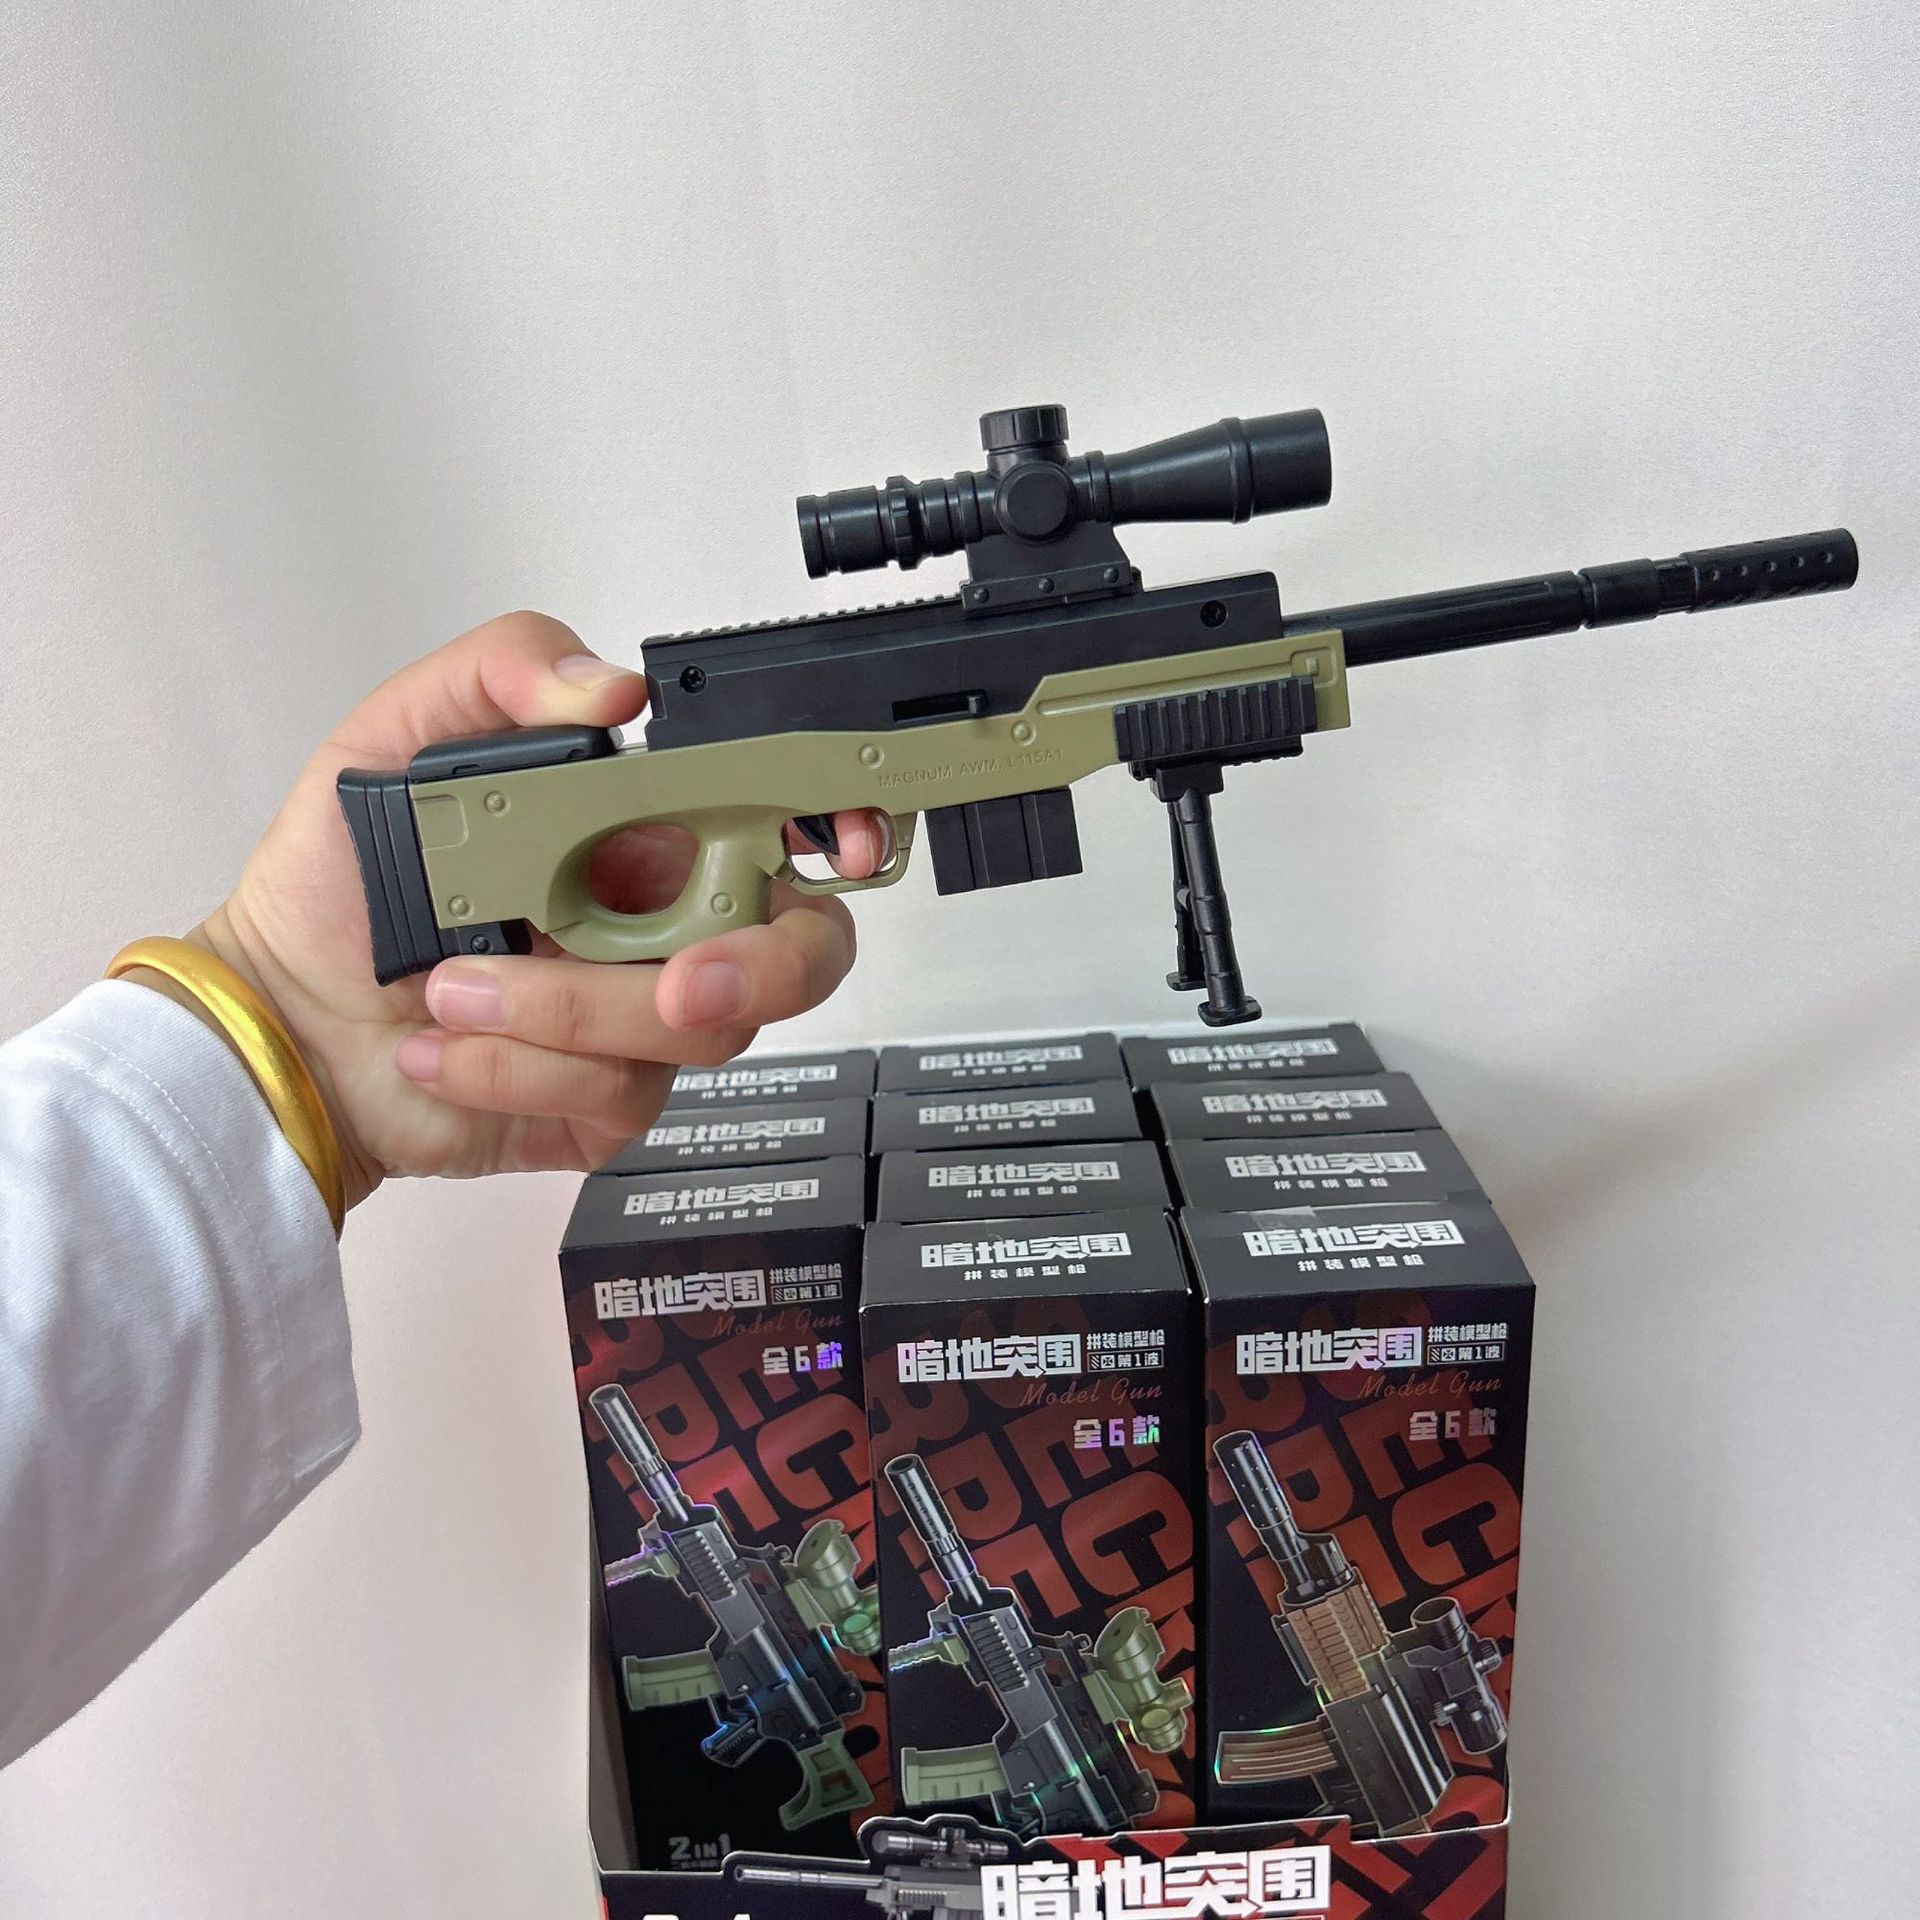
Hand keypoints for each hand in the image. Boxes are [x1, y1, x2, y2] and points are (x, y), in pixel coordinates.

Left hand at [192, 612, 886, 1208]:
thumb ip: (500, 674)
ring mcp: (646, 1021)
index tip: (841, 845)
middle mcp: (668, 925)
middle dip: (755, 972)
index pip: (790, 822)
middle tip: (673, 985)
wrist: (283, 1020)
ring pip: (694, 1033)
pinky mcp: (609, 1100)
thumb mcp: (394, 739)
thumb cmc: (338, 884)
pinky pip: (618, 1093)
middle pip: (798, 954)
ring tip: (449, 986)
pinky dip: (515, 1066)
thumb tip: (608, 687)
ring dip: (562, 1012)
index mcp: (648, 829)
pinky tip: (447, 1046)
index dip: (847, 832)